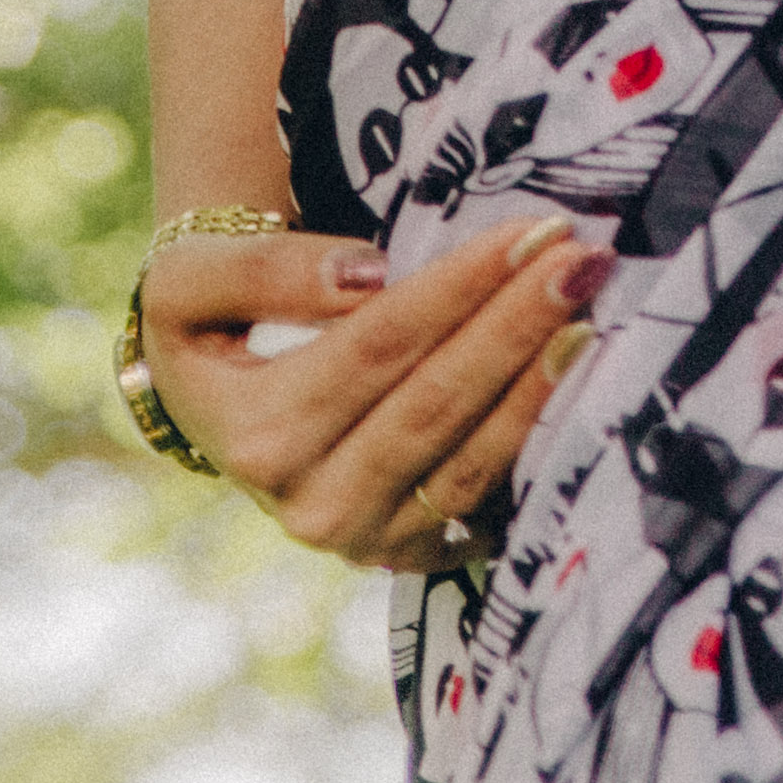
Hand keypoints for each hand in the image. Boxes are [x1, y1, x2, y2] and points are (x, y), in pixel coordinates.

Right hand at [139, 214, 606, 569]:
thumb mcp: (189, 284)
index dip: (458, 287)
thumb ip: (263, 269)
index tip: (529, 230)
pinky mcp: (415, 553)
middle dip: (517, 325)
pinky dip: (537, 438)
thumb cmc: (211, 330)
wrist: (218, 413)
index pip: (377, 346)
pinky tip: (578, 380)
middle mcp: (313, 505)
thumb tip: (368, 274)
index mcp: (258, 437)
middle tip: (584, 259)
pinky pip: (489, 499)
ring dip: (541, 384)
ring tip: (592, 313)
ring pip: (472, 460)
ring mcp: (368, 540)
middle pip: (436, 402)